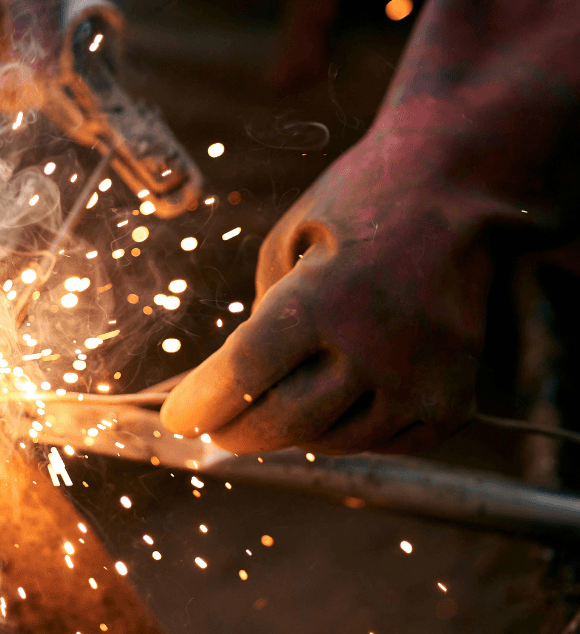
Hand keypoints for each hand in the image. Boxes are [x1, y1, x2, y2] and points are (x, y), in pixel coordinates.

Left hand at [161, 0, 579, 454]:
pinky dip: (347, 430)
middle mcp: (375, 348)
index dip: (202, 404)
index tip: (176, 418)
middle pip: (281, 423)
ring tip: (274, 404)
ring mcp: (420, 381)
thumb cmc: (357, 207)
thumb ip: (261, 319)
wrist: (457, 190)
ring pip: (329, 441)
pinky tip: (335, 399)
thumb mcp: (286, 245)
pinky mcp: (451, 401)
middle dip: (234, 430)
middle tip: (215, 423)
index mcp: (322, 298)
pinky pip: (380, 442)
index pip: (244, 375)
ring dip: (291, 430)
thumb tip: (238, 384)